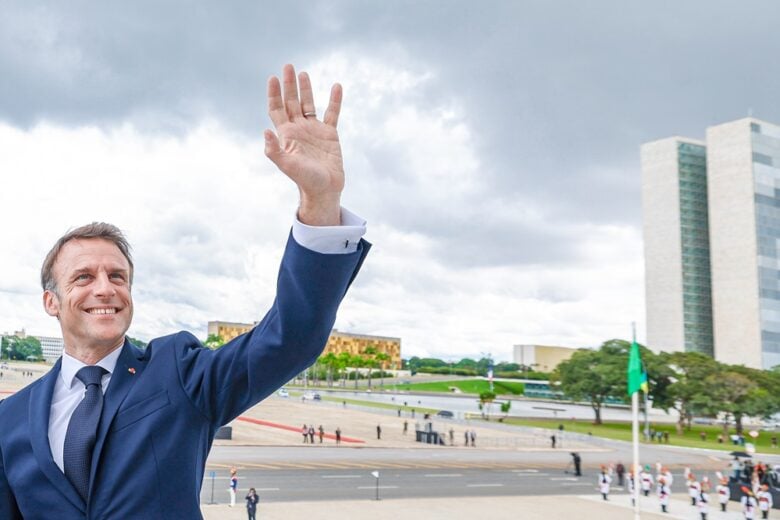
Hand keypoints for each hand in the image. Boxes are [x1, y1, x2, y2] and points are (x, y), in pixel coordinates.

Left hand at [265, 64, 343, 225]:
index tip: (273, 78)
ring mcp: (314, 130)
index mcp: (287, 134)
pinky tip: (336, 86)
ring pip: (308, 104)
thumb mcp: (288, 166)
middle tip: (288, 66)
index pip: (277, 109)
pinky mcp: (329, 134)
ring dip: (306, 89)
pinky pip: (332, 113)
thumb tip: (265, 131)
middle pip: (291, 102)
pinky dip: (334, 100)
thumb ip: (275, 150)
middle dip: (289, 85)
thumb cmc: (305, 180)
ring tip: (303, 73)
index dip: (274, 94)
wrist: (325, 190)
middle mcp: (299, 129)